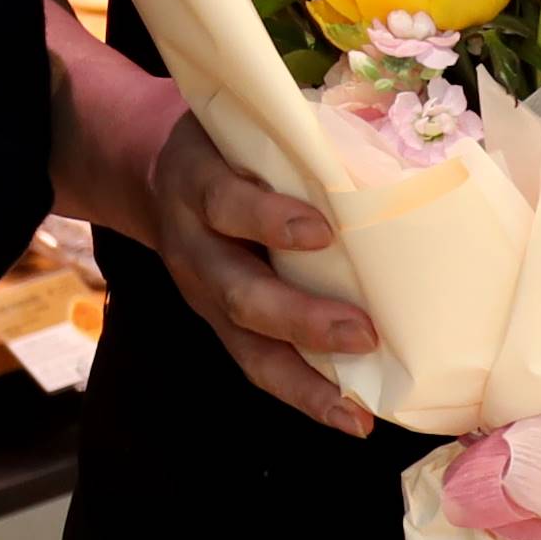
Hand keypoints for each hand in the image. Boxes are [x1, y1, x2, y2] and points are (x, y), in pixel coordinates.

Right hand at [143, 111, 376, 437]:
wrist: (152, 171)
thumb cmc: (226, 140)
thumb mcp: (243, 120)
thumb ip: (297, 127)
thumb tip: (387, 121)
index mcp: (196, 182)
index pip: (226, 203)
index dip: (267, 218)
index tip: (321, 230)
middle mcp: (192, 246)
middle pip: (237, 291)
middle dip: (300, 318)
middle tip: (364, 331)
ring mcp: (203, 294)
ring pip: (246, 346)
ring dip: (306, 379)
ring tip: (358, 409)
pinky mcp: (219, 325)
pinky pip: (258, 367)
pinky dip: (305, 396)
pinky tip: (352, 419)